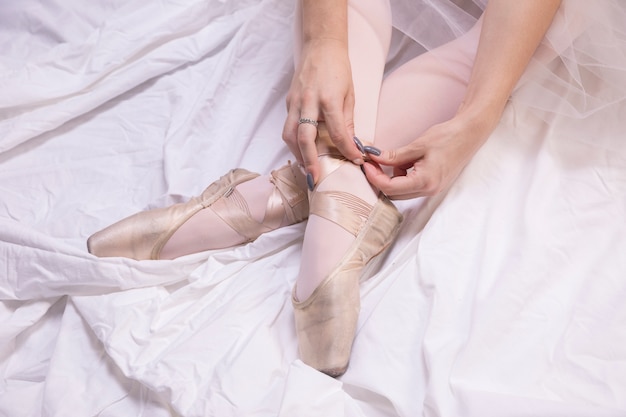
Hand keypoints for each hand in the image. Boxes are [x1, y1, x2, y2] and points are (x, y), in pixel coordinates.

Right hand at [282, 39, 362, 185]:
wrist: (320, 46)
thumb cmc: (338, 69)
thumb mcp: (349, 94)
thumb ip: (347, 121)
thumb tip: (352, 144)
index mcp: (328, 99)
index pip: (337, 132)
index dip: (346, 149)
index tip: (354, 161)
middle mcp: (308, 101)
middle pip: (304, 138)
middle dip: (310, 161)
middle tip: (315, 179)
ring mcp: (295, 101)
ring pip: (289, 134)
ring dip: (297, 154)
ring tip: (307, 168)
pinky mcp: (288, 101)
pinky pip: (288, 126)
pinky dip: (294, 142)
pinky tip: (303, 150)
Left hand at [362, 115, 492, 198]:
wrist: (470, 133)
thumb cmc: (448, 137)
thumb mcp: (418, 145)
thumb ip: (394, 156)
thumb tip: (373, 158)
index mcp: (425, 182)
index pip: (390, 188)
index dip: (374, 177)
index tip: (366, 164)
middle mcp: (428, 190)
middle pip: (393, 193)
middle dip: (379, 178)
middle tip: (372, 161)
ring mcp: (432, 189)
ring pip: (401, 191)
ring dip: (391, 177)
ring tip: (393, 157)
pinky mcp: (432, 184)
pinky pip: (410, 185)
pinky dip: (402, 175)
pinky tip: (406, 160)